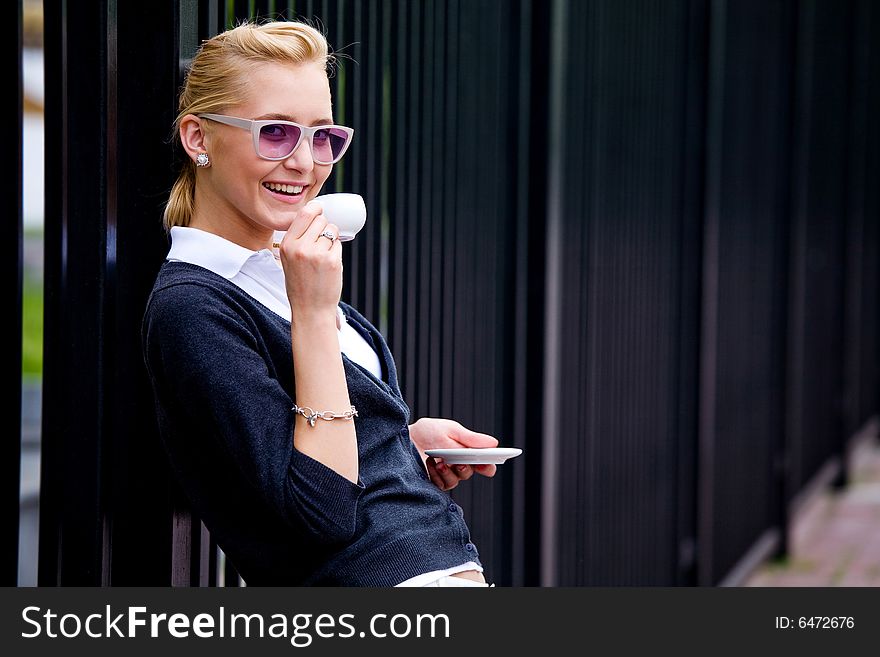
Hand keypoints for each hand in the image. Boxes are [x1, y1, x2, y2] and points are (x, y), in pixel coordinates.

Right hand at [279, 201, 342, 322]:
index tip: (320, 209)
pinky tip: (329, 264)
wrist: (310, 309)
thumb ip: (297, 240)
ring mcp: (317, 254)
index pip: (303, 214)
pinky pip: (338, 244)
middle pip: (321, 220)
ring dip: (331, 239)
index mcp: (287, 245)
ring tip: (323, 256)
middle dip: (324, 227)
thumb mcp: (288, 260)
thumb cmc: (301, 284)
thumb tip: (315, 216)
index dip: (315, 208)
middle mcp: (300, 247)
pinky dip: (336, 251)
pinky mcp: (332, 260)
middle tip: (321, 244)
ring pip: (331, 230)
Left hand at [408, 418, 498, 490]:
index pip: (483, 463)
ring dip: (450, 472)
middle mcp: (458, 465)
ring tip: (441, 462)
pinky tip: (431, 463)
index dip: (488, 465)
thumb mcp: (450, 430)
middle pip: (470, 472)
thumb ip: (470, 438)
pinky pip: (441, 484)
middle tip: (460, 462)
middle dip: (466, 467)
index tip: (488, 464)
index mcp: (466, 451)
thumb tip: (494, 442)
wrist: (403, 437)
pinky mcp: (433, 482)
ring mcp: (446, 474)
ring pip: (456, 480)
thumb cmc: (427, 432)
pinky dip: (438, 475)